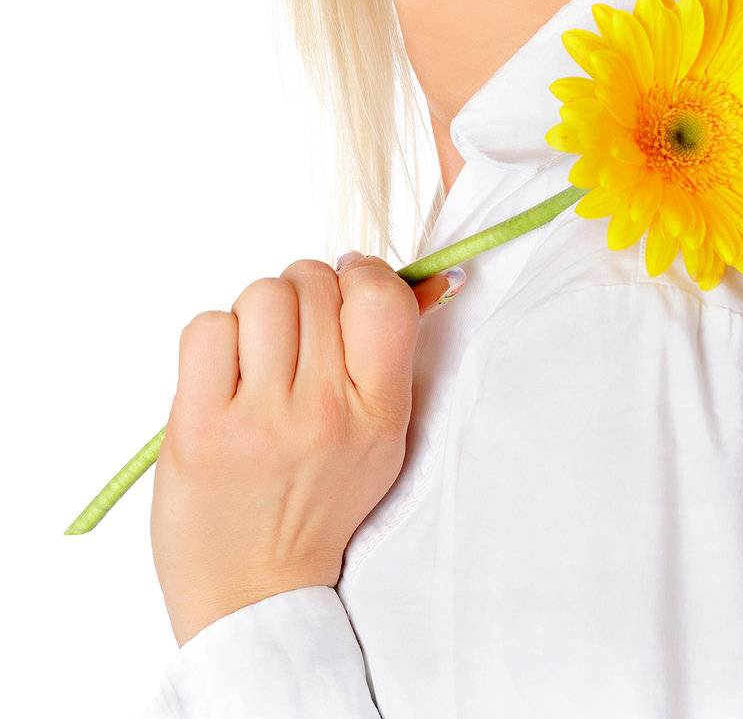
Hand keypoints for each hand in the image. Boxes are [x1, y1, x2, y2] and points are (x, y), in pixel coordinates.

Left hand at [150, 254, 461, 646]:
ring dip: (255, 317)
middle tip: (293, 343)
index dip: (361, 274)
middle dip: (302, 297)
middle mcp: (325, 413)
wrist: (255, 595)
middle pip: (312, 282)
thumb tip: (418, 275)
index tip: (345, 290)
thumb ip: (389, 356)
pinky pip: (207, 326)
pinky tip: (220, 381)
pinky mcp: (199, 428)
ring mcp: (260, 421)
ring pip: (261, 295)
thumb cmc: (317, 503)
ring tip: (255, 364)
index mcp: (379, 415)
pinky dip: (212, 341)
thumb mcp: (379, 438)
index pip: (382, 297)